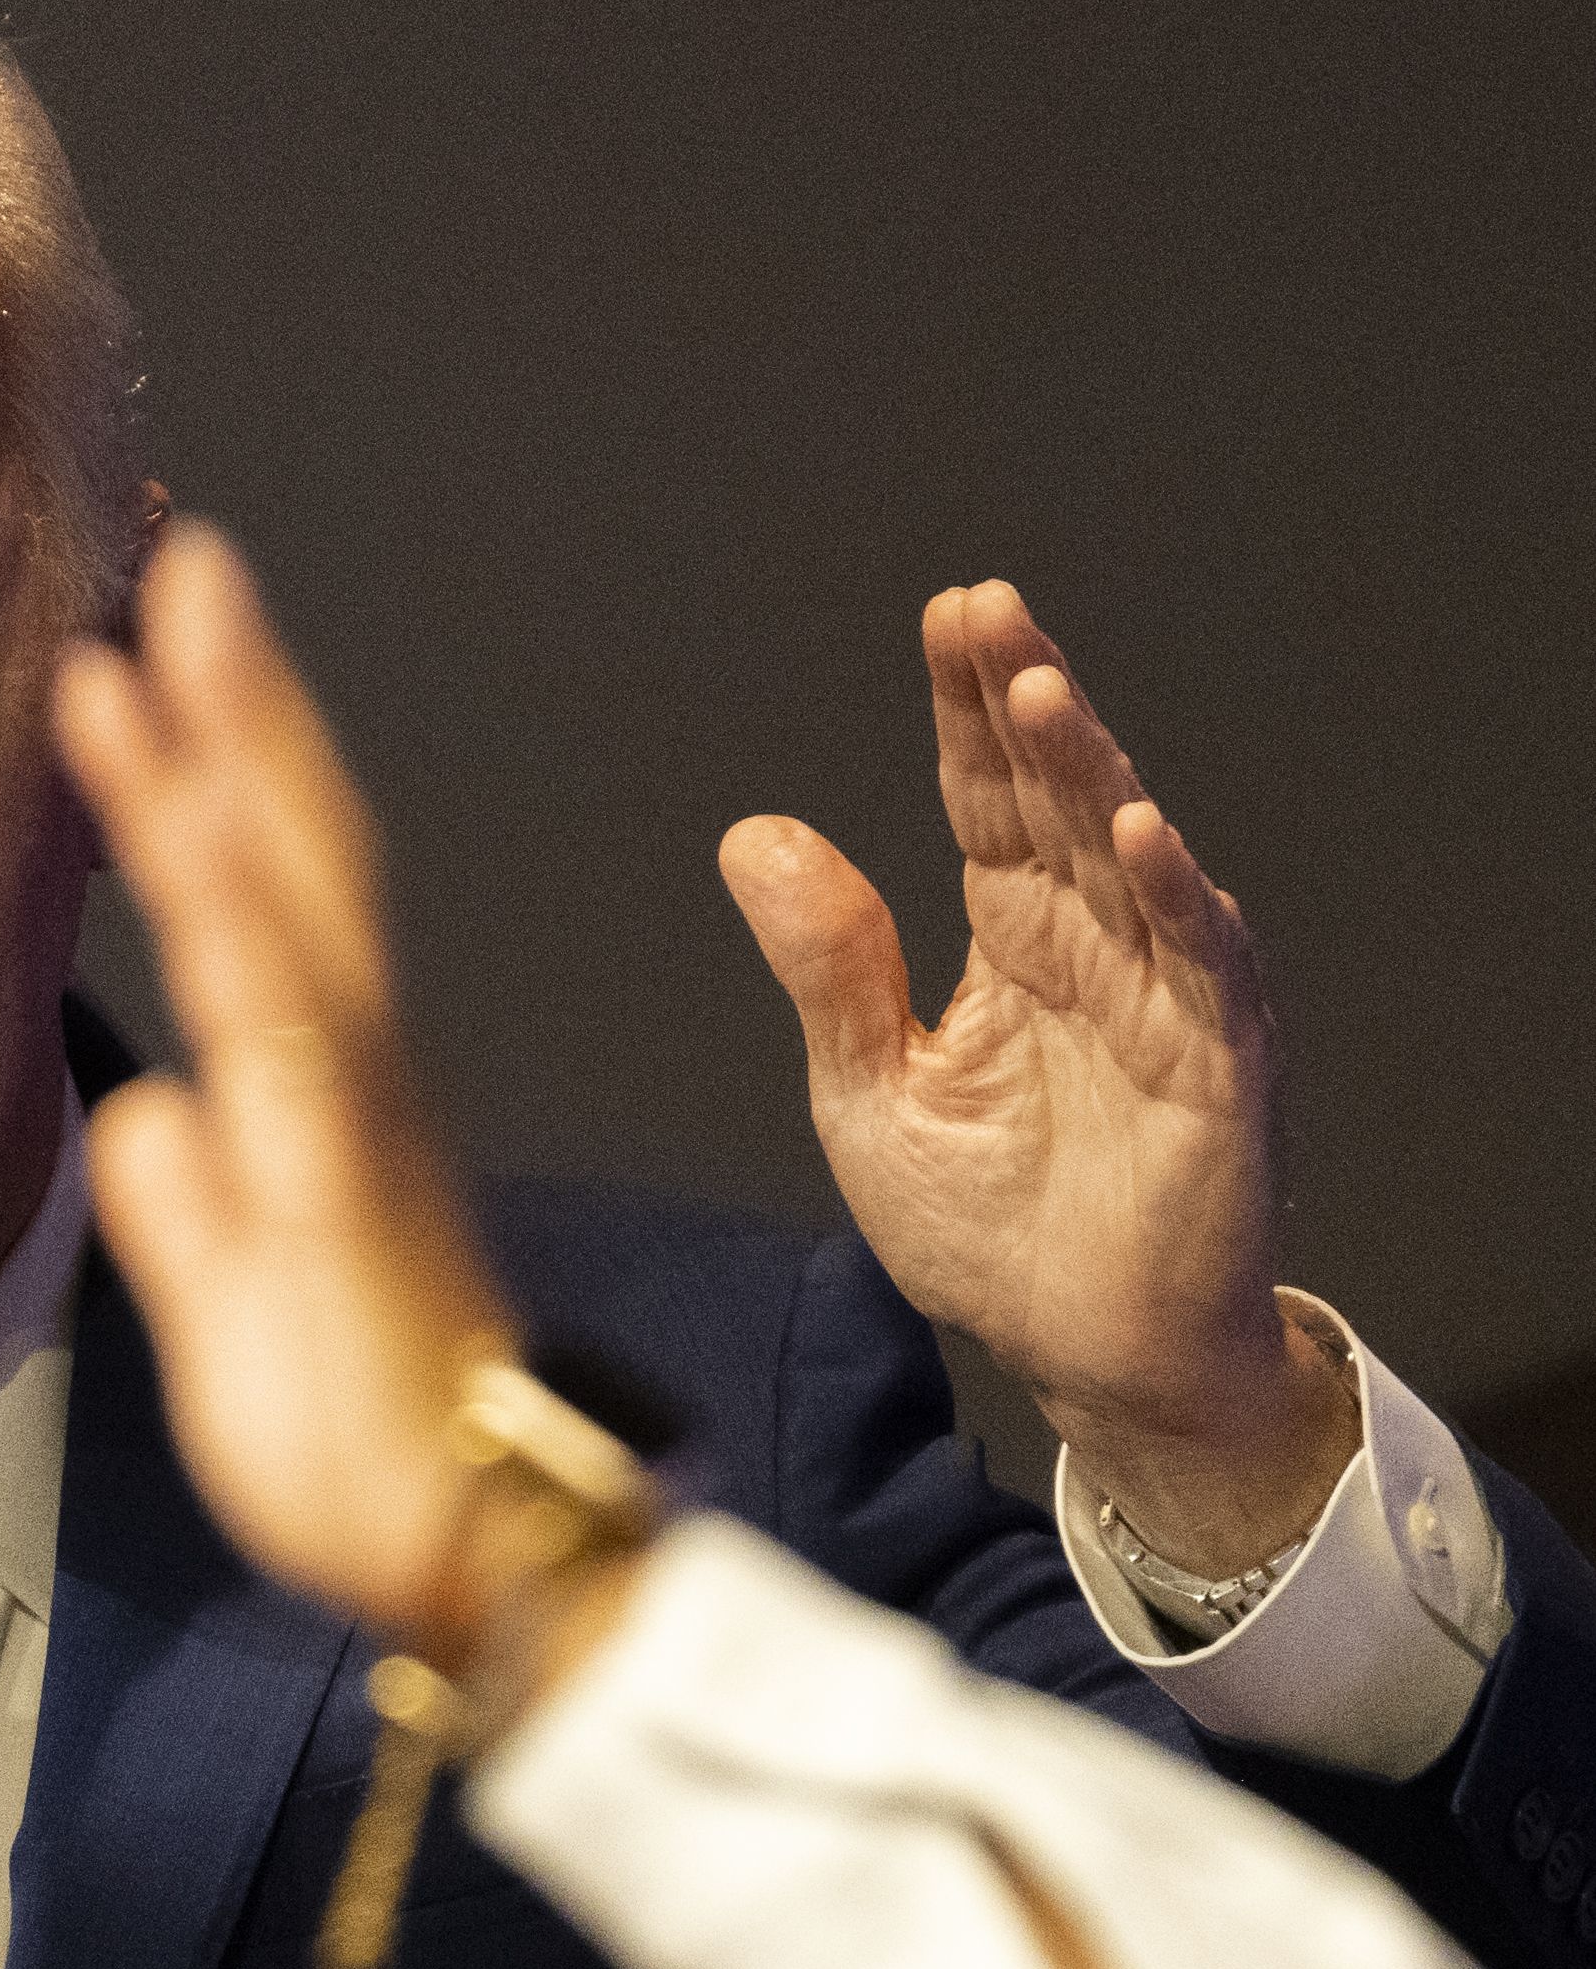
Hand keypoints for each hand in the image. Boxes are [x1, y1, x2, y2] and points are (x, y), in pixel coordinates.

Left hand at [53, 526, 541, 1664]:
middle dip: (235, 693)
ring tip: (159, 614)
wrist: (469, 1567)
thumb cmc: (363, 1448)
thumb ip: (190, 1209)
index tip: (134, 654)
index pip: (257, 895)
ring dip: (225, 746)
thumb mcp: (231, 1313)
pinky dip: (235, 903)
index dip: (202, 768)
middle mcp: (351, 1073)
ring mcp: (360, 1115)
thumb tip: (147, 1112)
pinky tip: (182, 807)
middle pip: (295, 843)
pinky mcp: (355, 1181)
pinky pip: (291, 1020)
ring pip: (293, 891)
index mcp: (315, 1097)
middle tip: (173, 549)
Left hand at [719, 583, 1354, 1575]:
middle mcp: (1096, 953)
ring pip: (1130, 860)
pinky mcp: (1217, 1071)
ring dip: (1091, 774)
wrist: (1084, 1359)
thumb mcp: (871, 1094)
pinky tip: (1137, 833)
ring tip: (1040, 691)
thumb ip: (828, 969)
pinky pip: (1204, 968)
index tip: (948, 616)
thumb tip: (751, 834)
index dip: (968, 712)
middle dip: (1024, 704)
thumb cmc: (991, 1232)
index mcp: (1015, 947)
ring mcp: (1164, 1003)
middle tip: (985, 609)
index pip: (987, 804)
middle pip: (1058, 803)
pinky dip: (1175, 899)